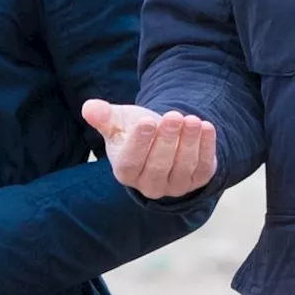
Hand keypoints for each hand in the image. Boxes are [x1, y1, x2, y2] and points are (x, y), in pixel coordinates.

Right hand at [82, 99, 216, 199]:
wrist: (163, 137)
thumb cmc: (136, 130)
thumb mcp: (119, 122)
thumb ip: (104, 116)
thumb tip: (89, 108)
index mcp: (126, 171)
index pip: (130, 163)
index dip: (139, 143)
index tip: (146, 121)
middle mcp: (149, 185)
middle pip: (158, 166)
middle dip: (167, 140)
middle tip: (173, 116)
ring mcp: (175, 185)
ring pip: (183, 167)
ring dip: (188, 142)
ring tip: (191, 120)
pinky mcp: (197, 181)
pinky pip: (203, 168)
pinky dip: (206, 147)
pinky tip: (206, 127)